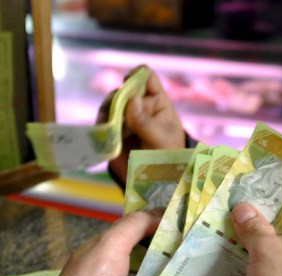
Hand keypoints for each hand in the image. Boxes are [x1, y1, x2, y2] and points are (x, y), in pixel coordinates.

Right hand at [101, 65, 185, 184]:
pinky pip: (101, 124)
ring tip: (111, 124)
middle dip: (118, 97)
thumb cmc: (169, 157)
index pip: (146, 78)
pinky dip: (101, 126)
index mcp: (157, 102)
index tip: (128, 82)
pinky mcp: (112, 133)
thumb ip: (146, 122)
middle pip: (123, 91)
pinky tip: (105, 133)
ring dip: (107, 111)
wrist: (159, 182)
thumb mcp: (162, 140)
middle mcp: (139, 107)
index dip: (136, 75)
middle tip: (117, 109)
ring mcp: (124, 119)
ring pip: (109, 106)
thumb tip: (132, 99)